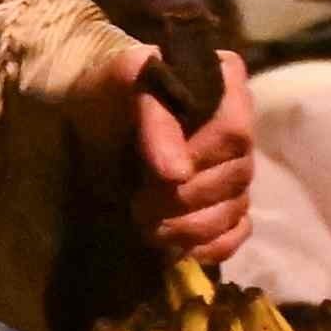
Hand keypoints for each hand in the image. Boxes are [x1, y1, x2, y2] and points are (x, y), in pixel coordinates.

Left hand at [122, 42, 253, 265]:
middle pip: (237, 175)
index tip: (158, 174)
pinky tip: (178, 246)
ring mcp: (237, 169)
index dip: (200, 158)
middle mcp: (240, 126)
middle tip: (139, 204)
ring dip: (190, 227)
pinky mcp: (228, 205)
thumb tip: (177, 175)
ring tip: (148, 227)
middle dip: (184, 199)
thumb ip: (155, 121)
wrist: (90, 124)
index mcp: (226, 83)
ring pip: (236, 207)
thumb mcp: (123, 85)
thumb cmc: (108, 95)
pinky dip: (210, 246)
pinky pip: (238, 232)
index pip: (235, 130)